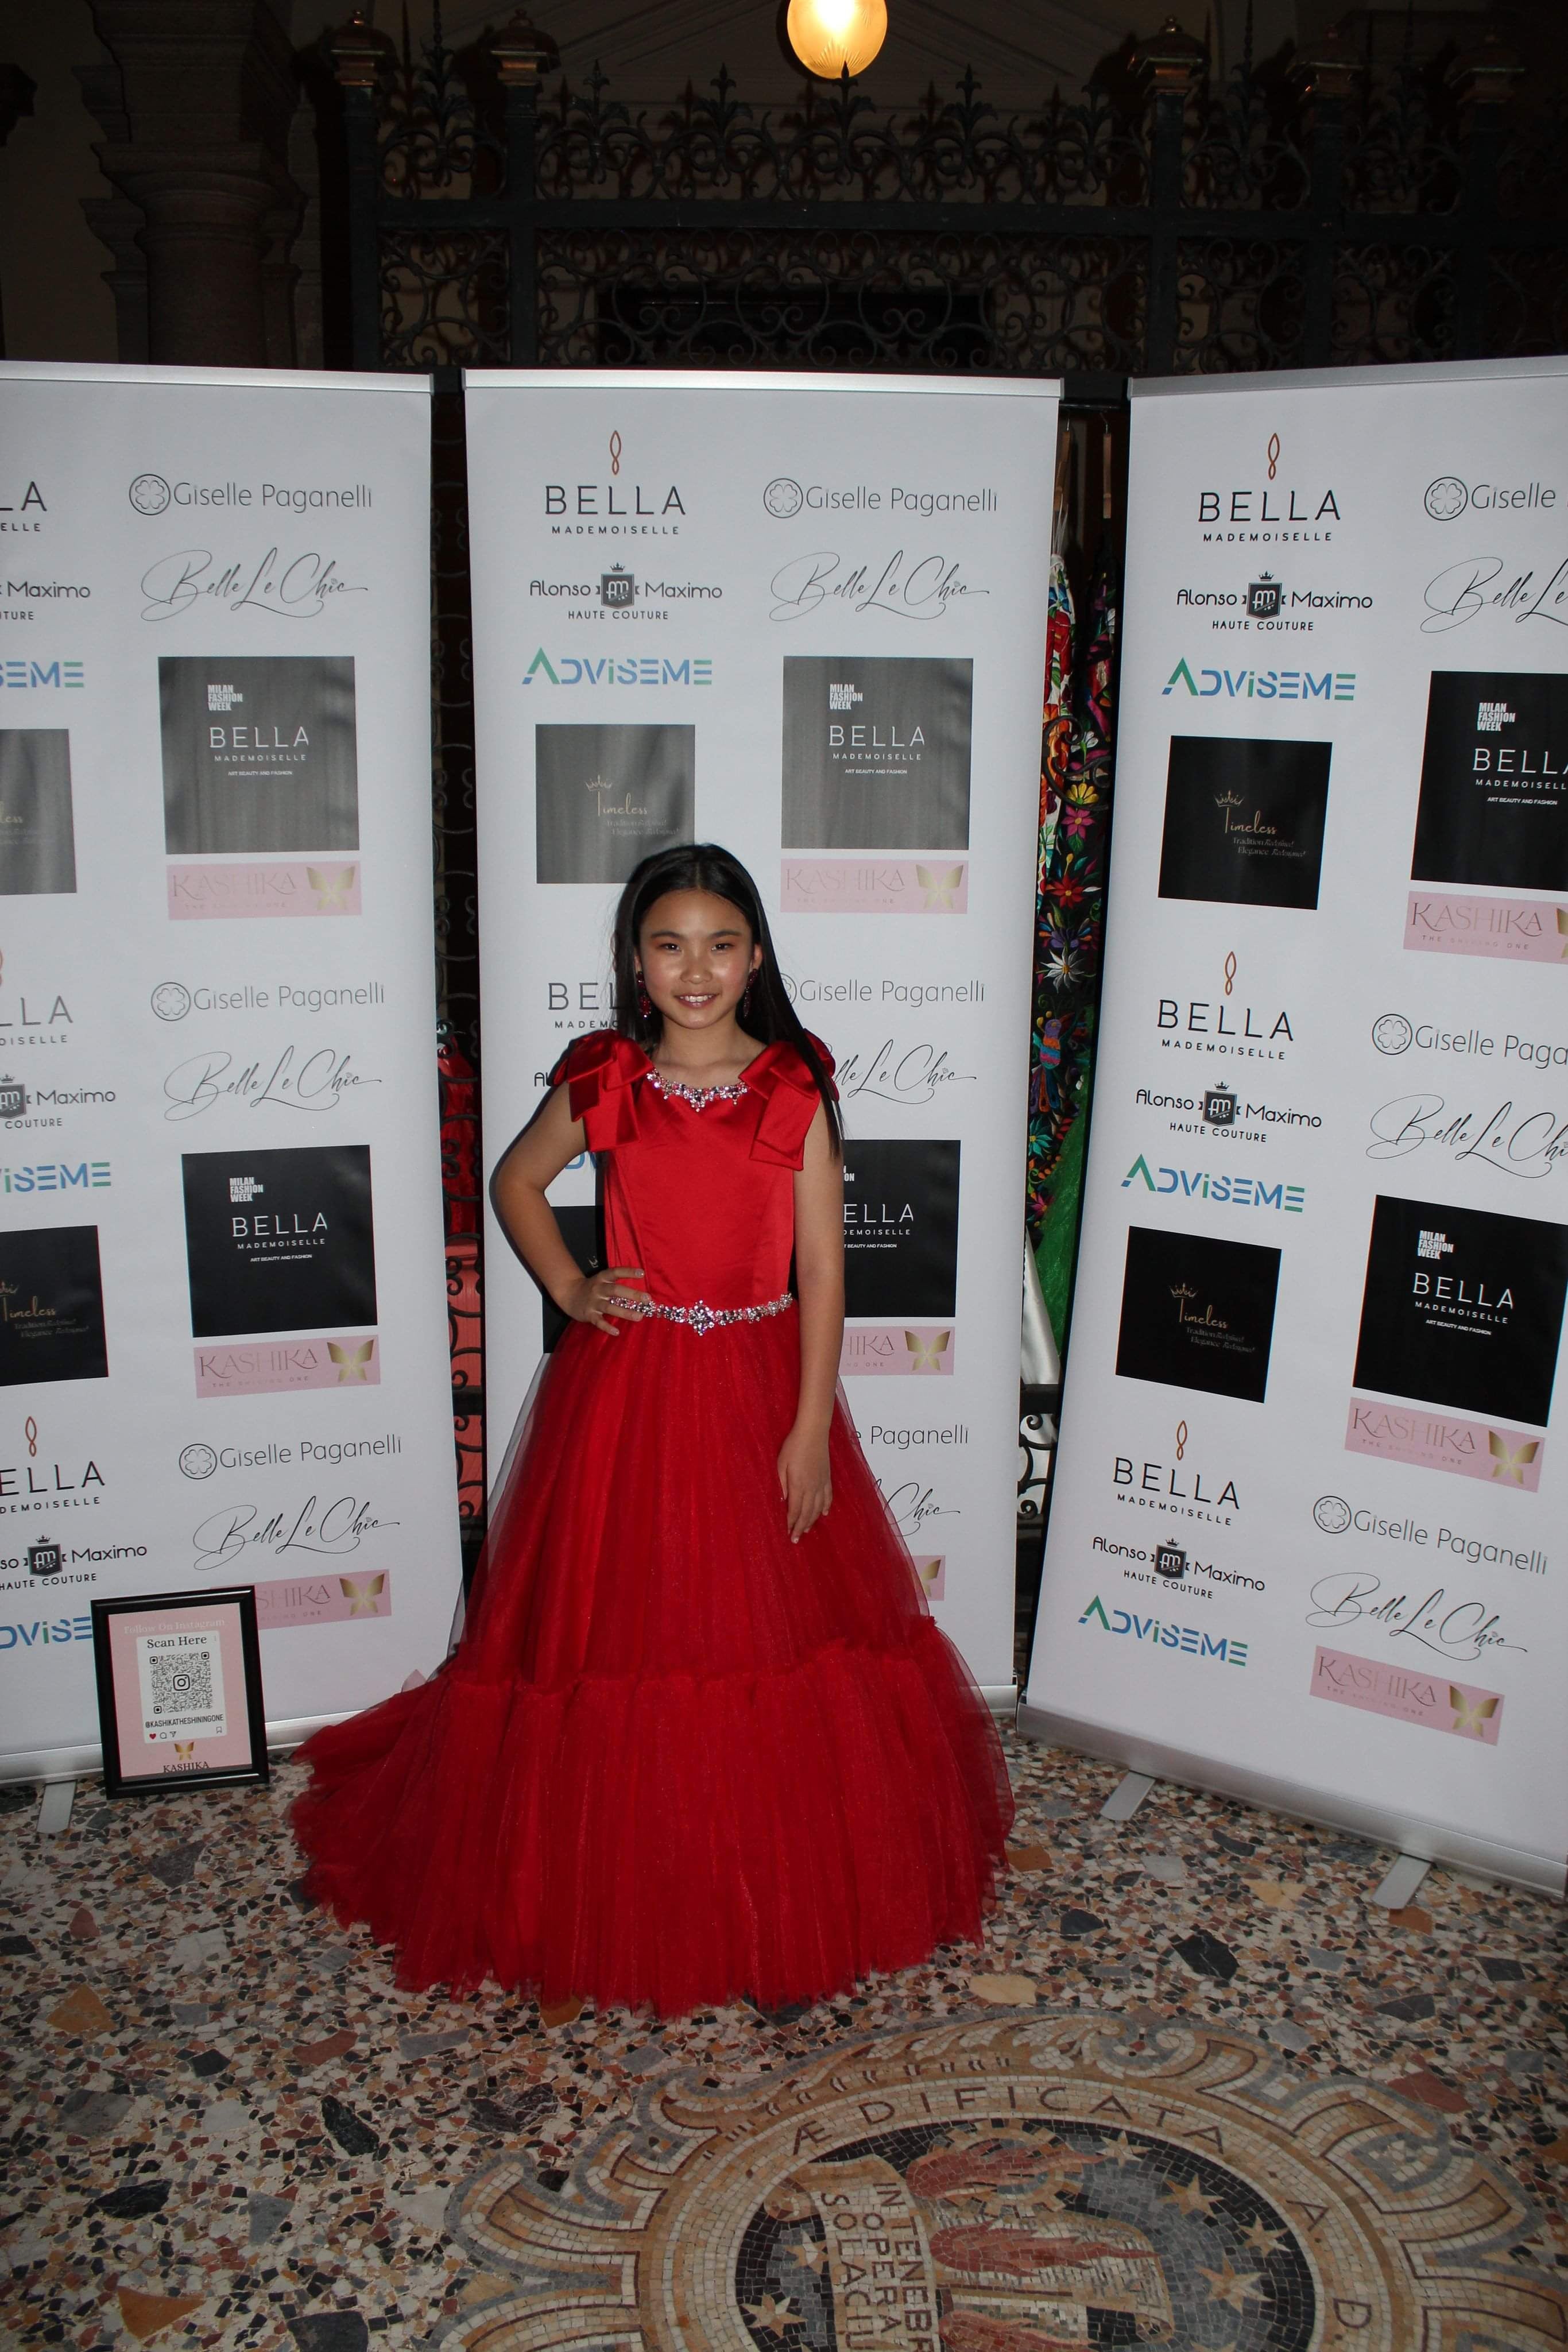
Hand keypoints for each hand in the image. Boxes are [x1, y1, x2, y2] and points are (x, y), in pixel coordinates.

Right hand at [562, 1265, 645, 1335]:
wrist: (569, 1294)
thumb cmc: (592, 1288)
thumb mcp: (602, 1281)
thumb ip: (617, 1285)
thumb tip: (640, 1293)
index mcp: (602, 1278)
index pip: (616, 1272)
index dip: (628, 1272)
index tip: (642, 1273)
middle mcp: (598, 1289)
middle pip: (615, 1290)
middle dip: (632, 1294)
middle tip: (647, 1298)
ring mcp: (593, 1302)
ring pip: (609, 1307)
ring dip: (625, 1312)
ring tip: (639, 1317)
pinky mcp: (589, 1314)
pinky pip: (599, 1322)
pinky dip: (607, 1327)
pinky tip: (617, 1332)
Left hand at [777, 1423, 831, 1541]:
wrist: (813, 1431)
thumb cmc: (793, 1445)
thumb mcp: (781, 1464)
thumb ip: (781, 1484)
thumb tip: (780, 1502)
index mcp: (798, 1485)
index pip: (795, 1510)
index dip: (791, 1523)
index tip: (787, 1534)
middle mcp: (812, 1487)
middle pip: (807, 1513)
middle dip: (800, 1527)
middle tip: (795, 1539)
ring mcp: (821, 1483)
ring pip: (818, 1507)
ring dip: (812, 1521)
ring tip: (805, 1530)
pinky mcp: (827, 1477)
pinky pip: (828, 1496)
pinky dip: (826, 1507)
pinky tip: (824, 1514)